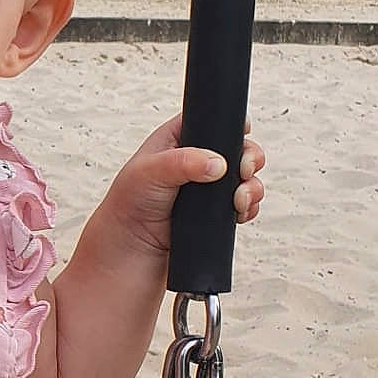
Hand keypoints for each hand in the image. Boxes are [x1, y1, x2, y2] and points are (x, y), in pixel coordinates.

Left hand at [101, 114, 266, 260]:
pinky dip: (248, 208)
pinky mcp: (213, 215)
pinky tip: (239, 213)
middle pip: (236, 150)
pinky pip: (243, 206)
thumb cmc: (126, 207)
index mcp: (175, 142)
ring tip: (239, 199)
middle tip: (244, 170)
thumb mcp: (149, 173)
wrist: (126, 254)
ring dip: (251, 187)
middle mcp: (193, 163)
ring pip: (243, 179)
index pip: (210, 123)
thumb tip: (218, 163)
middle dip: (249, 158)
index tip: (244, 132)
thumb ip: (182, 162)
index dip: (230, 125)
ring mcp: (205, 190)